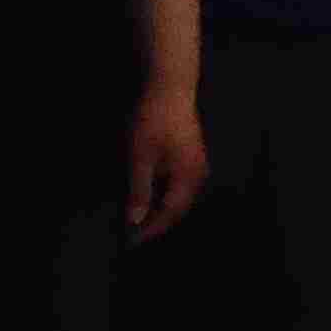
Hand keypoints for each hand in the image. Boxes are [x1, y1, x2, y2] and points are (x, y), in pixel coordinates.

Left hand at [122, 84, 207, 240]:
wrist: (171, 88)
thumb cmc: (154, 121)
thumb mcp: (141, 157)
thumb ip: (139, 190)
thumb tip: (135, 220)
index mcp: (188, 178)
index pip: (170, 213)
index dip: (152, 229)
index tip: (133, 242)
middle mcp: (198, 175)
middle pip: (179, 208)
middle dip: (158, 223)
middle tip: (136, 235)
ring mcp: (198, 165)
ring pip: (181, 198)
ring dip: (162, 210)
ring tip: (142, 219)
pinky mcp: (193, 157)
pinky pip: (181, 186)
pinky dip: (166, 196)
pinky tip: (152, 196)